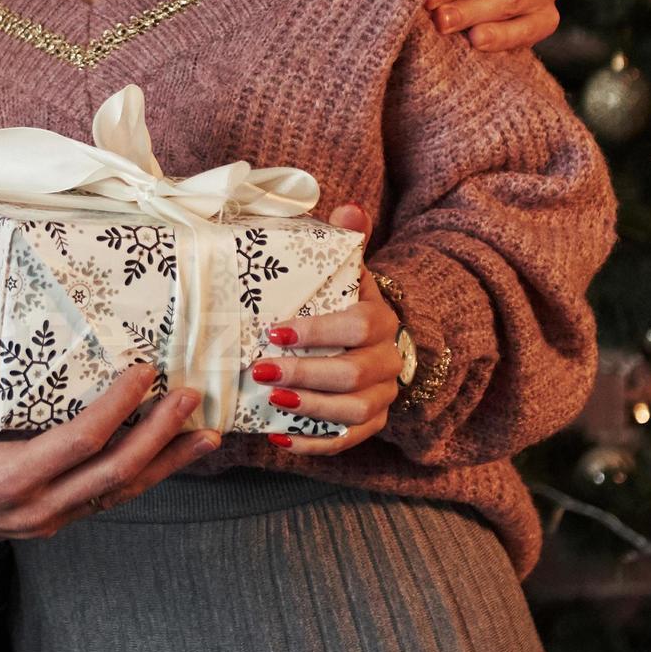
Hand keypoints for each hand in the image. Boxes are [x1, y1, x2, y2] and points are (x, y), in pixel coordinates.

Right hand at [0, 280, 223, 539]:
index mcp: (7, 479)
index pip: (80, 443)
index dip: (118, 408)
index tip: (144, 374)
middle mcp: (34, 509)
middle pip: (115, 476)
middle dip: (161, 439)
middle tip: (192, 403)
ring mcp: (43, 520)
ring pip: (116, 495)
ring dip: (161, 464)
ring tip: (202, 436)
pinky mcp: (46, 520)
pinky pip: (101, 499)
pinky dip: (136, 476)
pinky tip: (161, 455)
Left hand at [253, 254, 398, 457]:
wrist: (376, 340)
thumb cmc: (348, 303)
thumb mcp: (349, 271)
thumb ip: (349, 240)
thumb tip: (349, 209)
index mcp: (381, 320)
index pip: (356, 326)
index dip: (317, 332)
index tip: (274, 332)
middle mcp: (389, 361)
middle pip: (353, 375)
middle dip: (305, 374)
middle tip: (261, 370)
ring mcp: (383, 396)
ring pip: (354, 410)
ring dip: (310, 408)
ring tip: (272, 400)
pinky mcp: (372, 423)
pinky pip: (346, 439)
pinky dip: (313, 442)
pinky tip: (278, 437)